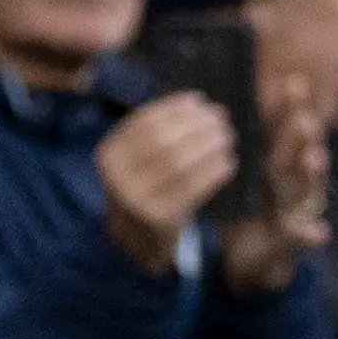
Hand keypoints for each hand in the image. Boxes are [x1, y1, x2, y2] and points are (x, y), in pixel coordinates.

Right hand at [98, 93, 234, 275]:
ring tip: (226, 138)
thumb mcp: (137, 157)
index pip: (145, 121)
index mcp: (109, 154)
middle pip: (164, 140)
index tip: (200, 100)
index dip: (175, 107)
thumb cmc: (145, 184)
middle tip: (221, 118)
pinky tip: (227, 163)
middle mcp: (117, 178)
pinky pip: (193, 189)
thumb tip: (199, 103)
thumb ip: (159, 130)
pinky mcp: (160, 220)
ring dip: (209, 145)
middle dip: (196, 124)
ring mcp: (136, 201)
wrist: (138, 238)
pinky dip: (214, 171)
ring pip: (180, 163)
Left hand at [220, 74, 328, 295]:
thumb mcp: (238, 176)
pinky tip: (318, 232)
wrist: (251, 255)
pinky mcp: (294, 236)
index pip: (280, 127)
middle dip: (303, 133)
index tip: (292, 83)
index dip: (287, 107)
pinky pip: (302, 235)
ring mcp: (295, 206)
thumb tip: (212, 105)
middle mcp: (289, 178)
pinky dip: (309, 234)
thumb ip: (231, 145)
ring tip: (313, 159)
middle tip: (304, 118)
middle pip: (299, 149)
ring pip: (307, 185)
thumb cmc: (244, 208)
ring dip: (311, 173)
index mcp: (273, 159)